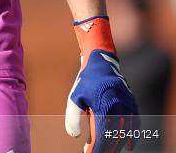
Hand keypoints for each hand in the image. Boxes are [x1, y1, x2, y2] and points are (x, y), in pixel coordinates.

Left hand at [65, 37, 139, 151]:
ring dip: (117, 144)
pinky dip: (132, 136)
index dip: (95, 147)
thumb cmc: (85, 82)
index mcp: (103, 106)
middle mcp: (118, 107)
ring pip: (125, 131)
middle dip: (106, 148)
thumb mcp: (74, 98)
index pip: (101, 134)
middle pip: (114, 136)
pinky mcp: (132, 103)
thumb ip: (73, 117)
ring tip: (109, 151)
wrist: (101, 63)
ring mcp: (127, 105)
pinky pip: (134, 123)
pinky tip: (128, 146)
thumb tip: (75, 136)